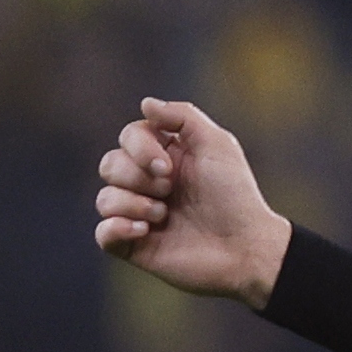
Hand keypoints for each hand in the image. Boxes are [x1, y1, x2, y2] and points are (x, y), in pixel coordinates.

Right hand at [92, 97, 292, 302]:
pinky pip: (103, 234)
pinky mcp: (137, 245)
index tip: (166, 167)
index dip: (139, 148)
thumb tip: (145, 103)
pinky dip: (115, 229)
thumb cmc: (236, 195)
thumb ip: (183, 116)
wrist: (247, 248)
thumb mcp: (218, 145)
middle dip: (137, 176)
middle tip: (170, 190)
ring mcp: (141, 215)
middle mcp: (149, 185)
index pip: (128, 137)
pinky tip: (143, 230)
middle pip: (110, 165)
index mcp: (164, 158)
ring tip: (164, 215)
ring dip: (132, 203)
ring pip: (105, 198)